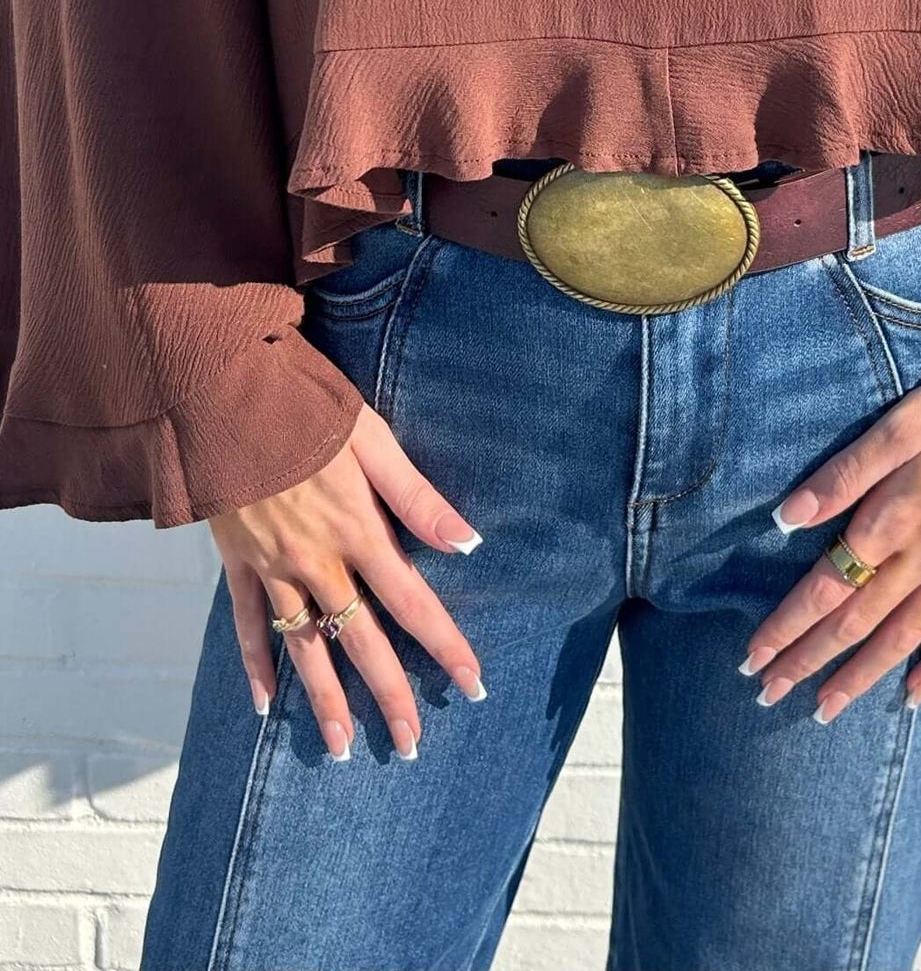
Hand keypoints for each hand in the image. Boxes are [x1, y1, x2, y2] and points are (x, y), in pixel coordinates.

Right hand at [209, 401, 484, 761]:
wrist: (220, 398)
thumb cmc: (304, 408)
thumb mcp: (373, 441)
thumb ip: (418, 497)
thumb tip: (468, 543)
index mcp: (359, 532)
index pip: (413, 604)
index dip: (446, 648)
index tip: (472, 687)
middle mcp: (318, 562)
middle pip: (361, 643)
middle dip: (389, 697)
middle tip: (411, 748)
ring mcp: (273, 567)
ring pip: (304, 648)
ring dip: (324, 701)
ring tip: (343, 748)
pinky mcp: (237, 561)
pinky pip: (248, 624)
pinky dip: (255, 665)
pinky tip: (263, 704)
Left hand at [741, 366, 920, 722]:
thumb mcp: (898, 426)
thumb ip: (843, 474)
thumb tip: (786, 516)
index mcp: (892, 521)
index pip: (826, 587)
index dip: (787, 625)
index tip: (752, 658)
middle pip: (856, 622)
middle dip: (808, 660)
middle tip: (768, 694)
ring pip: (903, 637)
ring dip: (861, 675)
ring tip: (826, 710)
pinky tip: (914, 691)